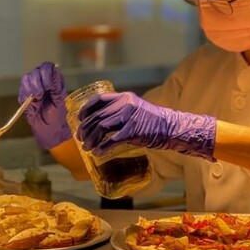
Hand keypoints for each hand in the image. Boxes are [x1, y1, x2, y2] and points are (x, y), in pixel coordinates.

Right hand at [19, 62, 71, 149]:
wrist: (50, 131)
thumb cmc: (58, 116)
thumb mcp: (60, 99)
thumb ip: (56, 84)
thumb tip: (56, 67)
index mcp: (54, 80)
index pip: (47, 67)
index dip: (46, 74)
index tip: (48, 87)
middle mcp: (43, 81)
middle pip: (36, 71)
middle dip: (37, 82)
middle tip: (40, 95)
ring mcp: (33, 88)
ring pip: (26, 78)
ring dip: (30, 88)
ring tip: (36, 99)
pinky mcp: (25, 96)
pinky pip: (21, 90)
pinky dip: (24, 95)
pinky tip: (29, 103)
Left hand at [77, 91, 216, 159]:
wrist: (171, 127)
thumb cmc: (152, 120)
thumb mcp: (135, 107)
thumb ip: (120, 109)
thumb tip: (100, 120)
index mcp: (124, 97)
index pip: (99, 100)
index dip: (86, 109)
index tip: (79, 118)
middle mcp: (125, 105)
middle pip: (97, 116)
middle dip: (85, 128)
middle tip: (80, 138)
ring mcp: (129, 118)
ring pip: (101, 128)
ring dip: (91, 139)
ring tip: (87, 147)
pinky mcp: (132, 132)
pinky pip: (112, 140)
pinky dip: (102, 147)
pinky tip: (98, 152)